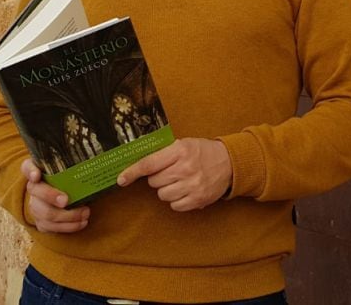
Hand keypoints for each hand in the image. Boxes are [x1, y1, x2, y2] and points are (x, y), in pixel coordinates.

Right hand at [21, 158, 89, 232]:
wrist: (58, 199)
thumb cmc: (67, 180)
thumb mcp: (68, 170)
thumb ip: (74, 163)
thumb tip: (96, 159)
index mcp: (37, 171)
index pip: (27, 167)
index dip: (31, 171)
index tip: (37, 175)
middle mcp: (33, 188)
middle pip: (36, 192)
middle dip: (51, 196)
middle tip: (66, 200)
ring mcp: (35, 206)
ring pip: (45, 214)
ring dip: (67, 215)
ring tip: (85, 212)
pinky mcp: (41, 222)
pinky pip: (52, 227)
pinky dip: (69, 226)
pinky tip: (82, 222)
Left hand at [117, 138, 231, 211]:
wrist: (229, 162)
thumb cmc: (202, 152)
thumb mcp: (184, 144)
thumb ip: (164, 153)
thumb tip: (138, 166)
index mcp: (180, 151)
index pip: (149, 164)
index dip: (132, 172)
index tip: (121, 179)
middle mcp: (185, 168)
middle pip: (154, 182)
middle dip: (157, 179)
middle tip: (170, 172)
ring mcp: (192, 185)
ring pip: (163, 195)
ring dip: (167, 190)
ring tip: (179, 181)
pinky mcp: (198, 199)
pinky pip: (175, 206)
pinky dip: (177, 200)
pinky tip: (186, 190)